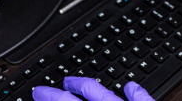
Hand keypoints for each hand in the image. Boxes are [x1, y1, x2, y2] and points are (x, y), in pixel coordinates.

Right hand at [33, 77, 153, 100]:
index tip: (38, 93)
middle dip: (63, 90)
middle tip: (49, 89)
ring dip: (90, 87)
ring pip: (107, 94)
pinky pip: (143, 100)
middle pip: (84, 93)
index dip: (49, 97)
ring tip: (78, 82)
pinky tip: (131, 86)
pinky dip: (135, 93)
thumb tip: (65, 100)